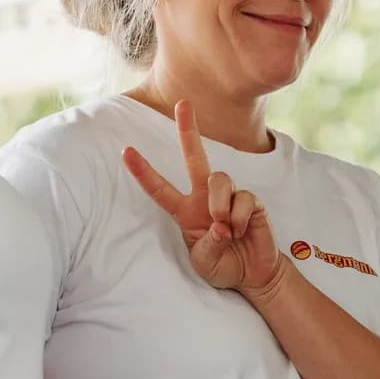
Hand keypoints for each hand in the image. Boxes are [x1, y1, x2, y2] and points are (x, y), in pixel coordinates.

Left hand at [122, 100, 283, 298]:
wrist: (254, 274)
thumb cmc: (223, 266)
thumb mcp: (205, 264)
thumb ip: (208, 246)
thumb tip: (219, 225)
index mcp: (185, 211)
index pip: (159, 189)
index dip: (143, 172)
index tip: (125, 151)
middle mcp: (204, 197)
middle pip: (195, 157)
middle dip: (188, 130)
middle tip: (182, 103)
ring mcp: (228, 196)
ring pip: (218, 179)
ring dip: (219, 204)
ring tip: (226, 230)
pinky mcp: (250, 201)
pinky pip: (242, 199)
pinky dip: (239, 218)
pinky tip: (242, 231)